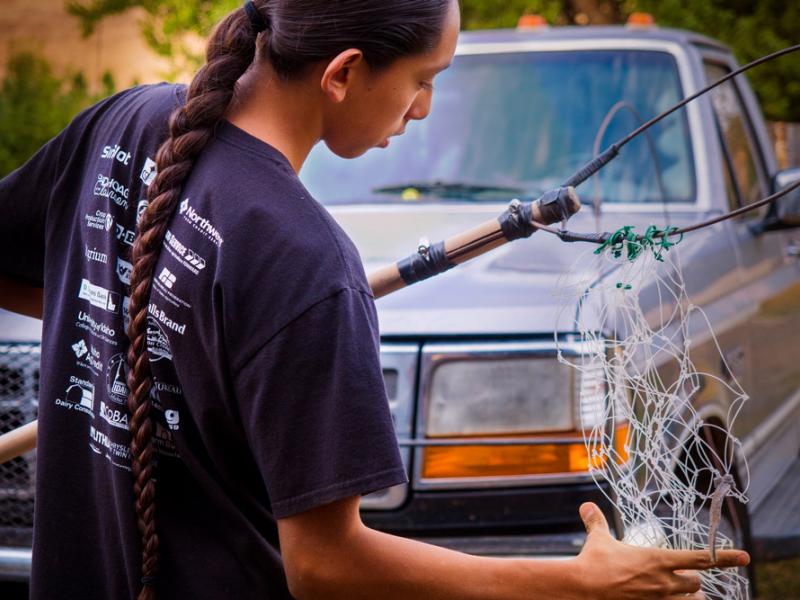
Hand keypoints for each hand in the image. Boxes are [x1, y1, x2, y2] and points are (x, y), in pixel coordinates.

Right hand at [572, 502, 748, 599]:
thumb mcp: (598, 540)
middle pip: (697, 583)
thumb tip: (586, 505)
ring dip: (687, 598)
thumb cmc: (592, 563)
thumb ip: (596, 522)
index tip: (745, 557)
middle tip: (678, 577)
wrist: (583, 588)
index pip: (700, 557)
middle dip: (690, 580)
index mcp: (657, 559)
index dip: (726, 557)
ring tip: (677, 593)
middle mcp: (664, 581)